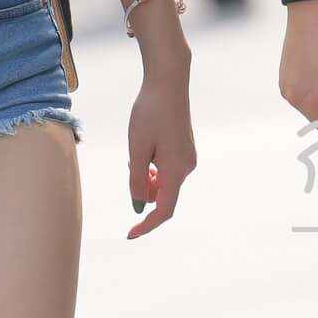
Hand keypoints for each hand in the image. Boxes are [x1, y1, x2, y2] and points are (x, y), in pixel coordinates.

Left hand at [126, 67, 195, 235]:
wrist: (168, 82)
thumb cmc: (149, 113)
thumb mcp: (136, 149)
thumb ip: (137, 180)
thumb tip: (139, 206)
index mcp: (176, 170)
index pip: (163, 210)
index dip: (146, 225)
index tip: (129, 235)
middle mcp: (187, 167)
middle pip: (163, 195)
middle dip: (143, 191)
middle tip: (131, 164)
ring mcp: (188, 158)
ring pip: (164, 182)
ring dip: (147, 178)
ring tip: (136, 151)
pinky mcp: (185, 149)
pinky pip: (167, 169)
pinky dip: (153, 168)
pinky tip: (145, 147)